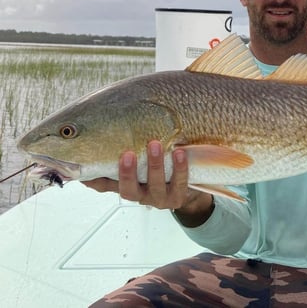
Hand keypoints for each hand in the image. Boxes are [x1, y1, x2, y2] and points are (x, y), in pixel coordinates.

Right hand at [83, 141, 213, 223]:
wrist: (188, 185)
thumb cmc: (159, 170)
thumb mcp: (139, 164)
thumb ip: (121, 156)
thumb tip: (97, 140)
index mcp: (128, 186)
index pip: (105, 185)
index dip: (95, 179)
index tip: (86, 169)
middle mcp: (141, 195)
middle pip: (129, 190)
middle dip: (127, 174)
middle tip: (127, 153)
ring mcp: (160, 198)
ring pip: (155, 185)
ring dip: (154, 165)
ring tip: (155, 145)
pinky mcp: (178, 197)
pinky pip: (179, 183)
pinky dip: (179, 168)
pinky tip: (178, 152)